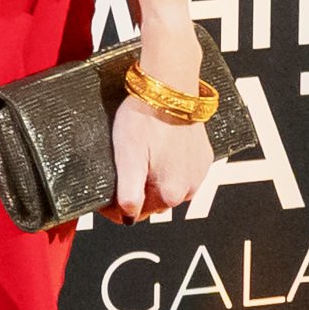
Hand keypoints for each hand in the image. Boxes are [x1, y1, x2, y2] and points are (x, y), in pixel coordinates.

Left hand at [111, 98, 219, 221]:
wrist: (170, 90)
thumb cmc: (145, 122)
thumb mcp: (128, 159)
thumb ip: (129, 193)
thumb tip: (127, 219)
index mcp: (172, 193)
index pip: (139, 213)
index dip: (118, 208)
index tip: (104, 199)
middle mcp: (190, 188)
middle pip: (155, 201)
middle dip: (136, 194)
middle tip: (117, 176)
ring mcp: (199, 172)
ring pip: (169, 186)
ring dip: (153, 181)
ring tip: (136, 163)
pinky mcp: (204, 156)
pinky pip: (183, 171)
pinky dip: (169, 168)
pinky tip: (156, 154)